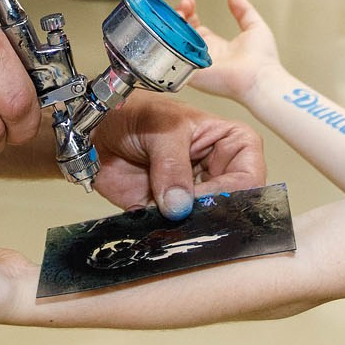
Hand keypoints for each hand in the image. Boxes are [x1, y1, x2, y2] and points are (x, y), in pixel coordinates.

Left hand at [88, 92, 264, 219]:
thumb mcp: (159, 128)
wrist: (95, 129)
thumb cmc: (134, 111)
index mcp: (229, 142)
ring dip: (187, 226)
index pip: (249, 175)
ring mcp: (193, 193)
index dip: (230, 190)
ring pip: (205, 221)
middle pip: (231, 204)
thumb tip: (179, 204)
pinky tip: (154, 227)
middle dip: (209, 213)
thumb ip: (172, 164)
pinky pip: (176, 230)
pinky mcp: (168, 211)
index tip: (200, 197)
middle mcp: (216, 171)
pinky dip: (166, 233)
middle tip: (182, 214)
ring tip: (165, 218)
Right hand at [178, 0, 281, 102]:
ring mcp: (195, 64)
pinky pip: (173, 57)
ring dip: (173, 25)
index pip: (195, 28)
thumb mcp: (254, 27)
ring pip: (175, 44)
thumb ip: (243, 11)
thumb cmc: (262, 59)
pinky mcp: (190, 72)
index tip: (190, 1)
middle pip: (182, 34)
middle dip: (179, 15)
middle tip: (185, 3)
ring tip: (180, 10)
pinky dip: (170, 42)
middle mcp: (204, 55)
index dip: (190, 13)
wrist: (260, 78)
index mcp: (217, 46)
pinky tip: (174, 27)